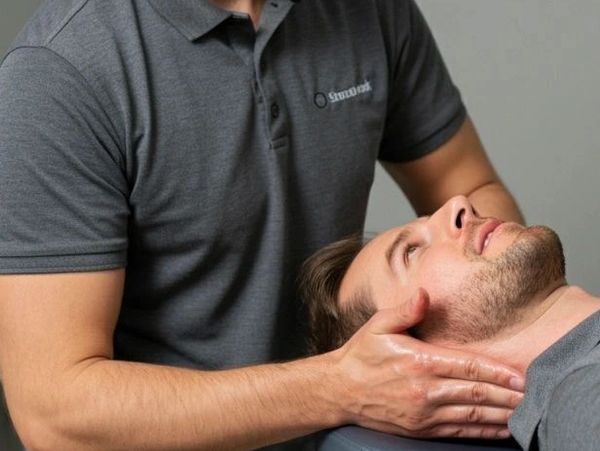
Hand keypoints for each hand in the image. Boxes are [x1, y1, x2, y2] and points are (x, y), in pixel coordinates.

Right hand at [330, 289, 524, 438]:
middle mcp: (424, 390)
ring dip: (501, 414)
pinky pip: (459, 431)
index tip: (520, 375)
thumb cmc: (361, 355)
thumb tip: (425, 294)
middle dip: (508, 395)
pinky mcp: (421, 428)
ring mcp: (423, 413)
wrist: (339, 390)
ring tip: (525, 412)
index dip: (497, 372)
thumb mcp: (378, 326)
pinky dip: (483, 431)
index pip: (467, 367)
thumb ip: (405, 310)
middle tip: (534, 394)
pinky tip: (499, 428)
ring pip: (472, 415)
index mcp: (418, 361)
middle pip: (476, 393)